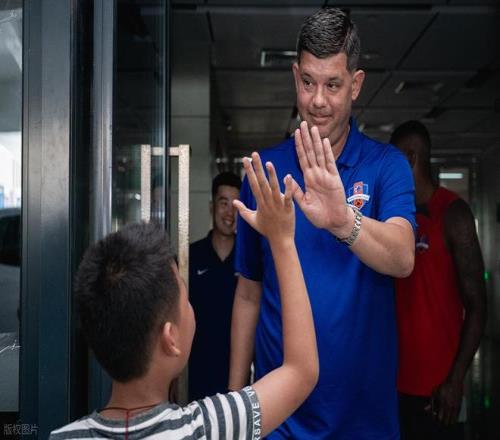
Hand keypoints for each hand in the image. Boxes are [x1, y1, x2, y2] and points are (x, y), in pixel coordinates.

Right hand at [233, 152, 294, 243]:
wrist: (280, 240)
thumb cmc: (267, 230)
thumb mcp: (252, 220)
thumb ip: (242, 210)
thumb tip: (234, 201)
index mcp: (260, 203)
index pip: (253, 184)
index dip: (249, 171)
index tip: (245, 160)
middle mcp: (267, 202)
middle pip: (261, 183)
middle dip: (256, 168)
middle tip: (253, 154)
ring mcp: (278, 205)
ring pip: (273, 188)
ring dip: (271, 175)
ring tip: (268, 162)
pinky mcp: (288, 209)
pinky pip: (288, 197)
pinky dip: (288, 187)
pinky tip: (288, 176)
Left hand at [292, 121, 351, 236]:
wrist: (333, 222)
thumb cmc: (319, 215)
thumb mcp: (303, 203)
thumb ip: (296, 191)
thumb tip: (286, 178)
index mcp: (308, 179)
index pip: (302, 158)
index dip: (298, 146)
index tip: (294, 134)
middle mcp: (316, 174)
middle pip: (310, 152)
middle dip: (306, 137)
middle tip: (302, 123)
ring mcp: (326, 175)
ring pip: (319, 154)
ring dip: (315, 141)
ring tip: (312, 128)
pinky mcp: (334, 179)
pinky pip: (329, 163)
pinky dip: (327, 152)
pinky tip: (323, 141)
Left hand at [425, 379, 462, 425]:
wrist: (454, 382)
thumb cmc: (443, 387)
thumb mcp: (435, 393)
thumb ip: (431, 402)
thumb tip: (426, 409)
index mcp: (442, 403)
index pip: (440, 417)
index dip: (436, 419)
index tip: (434, 418)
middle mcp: (449, 407)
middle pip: (446, 420)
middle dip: (442, 422)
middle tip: (439, 420)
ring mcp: (455, 407)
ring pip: (452, 419)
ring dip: (448, 421)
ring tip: (445, 421)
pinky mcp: (460, 406)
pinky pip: (457, 416)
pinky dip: (454, 418)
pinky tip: (451, 418)